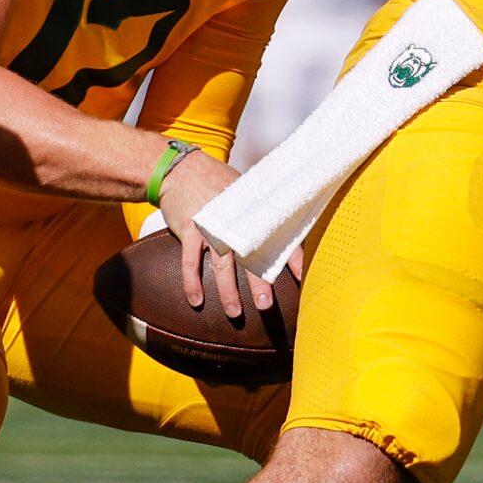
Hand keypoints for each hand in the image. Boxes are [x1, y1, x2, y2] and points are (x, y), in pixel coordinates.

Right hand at [156, 151, 278, 319]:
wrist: (179, 170)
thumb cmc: (216, 183)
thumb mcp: (243, 191)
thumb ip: (260, 213)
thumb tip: (285, 229)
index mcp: (251, 213)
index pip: (278, 237)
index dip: (292, 258)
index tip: (303, 279)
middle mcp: (233, 222)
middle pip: (249, 258)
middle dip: (258, 284)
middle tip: (266, 307)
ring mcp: (210, 227)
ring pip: (221, 265)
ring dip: (227, 291)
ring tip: (234, 313)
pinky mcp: (188, 230)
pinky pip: (190, 261)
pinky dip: (192, 282)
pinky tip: (196, 301)